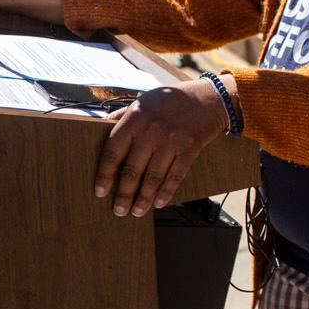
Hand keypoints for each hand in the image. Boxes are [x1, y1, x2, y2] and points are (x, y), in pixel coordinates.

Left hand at [93, 77, 230, 216]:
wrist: (209, 96)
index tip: (100, 191)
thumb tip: (99, 127)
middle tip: (118, 210)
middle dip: (124, 194)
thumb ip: (122, 115)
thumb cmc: (173, 99)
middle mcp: (151, 130)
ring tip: (136, 211)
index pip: (113, 151)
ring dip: (143, 198)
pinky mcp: (190, 147)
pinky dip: (166, 192)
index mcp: (135, 118)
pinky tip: (159, 203)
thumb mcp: (143, 101)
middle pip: (132, 169)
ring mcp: (171, 139)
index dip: (105, 174)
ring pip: (153, 177)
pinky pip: (175, 175)